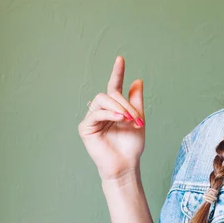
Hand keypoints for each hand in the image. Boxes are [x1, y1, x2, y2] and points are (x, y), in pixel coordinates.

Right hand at [78, 56, 145, 182]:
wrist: (126, 164)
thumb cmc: (131, 145)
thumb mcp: (138, 119)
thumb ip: (136, 100)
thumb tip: (137, 80)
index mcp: (114, 108)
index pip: (114, 86)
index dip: (117, 72)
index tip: (120, 58)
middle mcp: (102, 111)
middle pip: (111, 95)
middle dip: (125, 104)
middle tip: (135, 118)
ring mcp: (92, 118)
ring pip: (102, 100)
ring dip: (118, 108)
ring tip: (128, 120)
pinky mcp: (85, 128)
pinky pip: (95, 113)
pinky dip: (108, 114)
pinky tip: (118, 119)